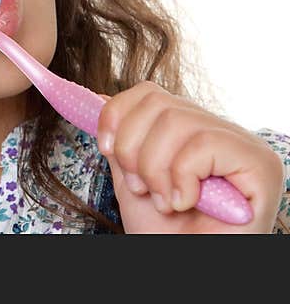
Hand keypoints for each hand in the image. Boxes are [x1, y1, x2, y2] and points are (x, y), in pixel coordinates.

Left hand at [96, 81, 283, 232]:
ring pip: (177, 121)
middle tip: (142, 189)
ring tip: (163, 201)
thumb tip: (101, 96)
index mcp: (192, 130)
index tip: (105, 148)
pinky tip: (186, 203)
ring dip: (155, 168)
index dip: (117, 114)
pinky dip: (182, 177)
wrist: (188, 268)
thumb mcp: (131, 178)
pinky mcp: (259, 163)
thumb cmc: (166, 233)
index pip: (149, 92)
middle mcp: (221, 131)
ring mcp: (243, 144)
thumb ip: (122, 140)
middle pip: (159, 103)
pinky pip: (203, 144)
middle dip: (134, 149)